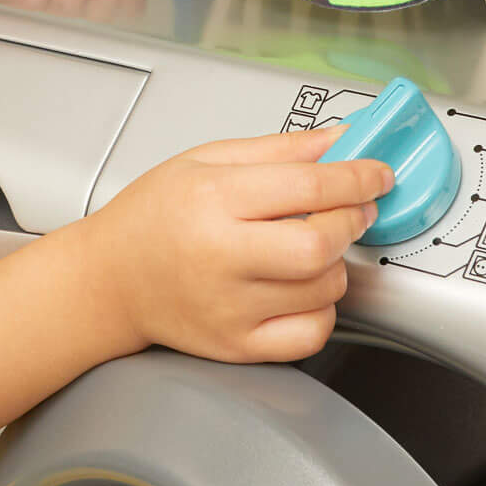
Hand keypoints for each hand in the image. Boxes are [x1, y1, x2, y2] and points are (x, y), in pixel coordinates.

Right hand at [75, 128, 394, 365]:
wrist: (108, 281)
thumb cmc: (151, 218)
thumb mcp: (205, 161)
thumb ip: (279, 150)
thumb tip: (341, 140)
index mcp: (213, 200)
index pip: (307, 186)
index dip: (358, 176)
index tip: (377, 174)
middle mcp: (221, 257)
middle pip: (319, 244)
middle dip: (352, 221)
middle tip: (353, 209)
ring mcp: (229, 308)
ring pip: (323, 290)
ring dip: (336, 264)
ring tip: (311, 247)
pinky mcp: (236, 345)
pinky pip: (309, 334)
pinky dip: (322, 310)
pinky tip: (303, 289)